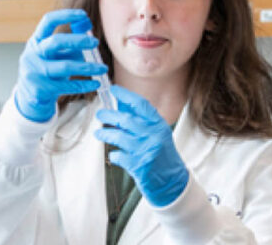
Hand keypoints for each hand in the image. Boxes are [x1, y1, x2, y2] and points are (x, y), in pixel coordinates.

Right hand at [15, 9, 105, 121]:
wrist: (29, 97)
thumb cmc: (48, 69)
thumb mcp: (55, 54)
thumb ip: (70, 44)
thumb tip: (89, 33)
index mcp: (36, 41)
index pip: (48, 21)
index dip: (66, 15)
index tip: (84, 15)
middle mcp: (32, 54)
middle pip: (56, 42)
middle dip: (78, 40)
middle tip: (95, 43)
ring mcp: (34, 72)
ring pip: (65, 66)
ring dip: (88, 67)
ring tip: (103, 68)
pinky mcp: (39, 89)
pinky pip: (67, 86)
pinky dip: (84, 84)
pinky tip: (96, 83)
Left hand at [94, 85, 189, 206]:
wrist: (173, 181)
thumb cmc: (163, 155)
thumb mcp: (158, 135)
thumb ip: (143, 123)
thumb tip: (121, 108)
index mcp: (158, 125)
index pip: (141, 105)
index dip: (126, 95)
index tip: (113, 89)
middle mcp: (153, 135)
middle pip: (127, 120)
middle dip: (110, 115)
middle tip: (100, 114)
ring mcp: (146, 150)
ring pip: (120, 137)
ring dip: (107, 134)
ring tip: (99, 133)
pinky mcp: (139, 165)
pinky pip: (119, 156)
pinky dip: (114, 155)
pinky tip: (114, 154)